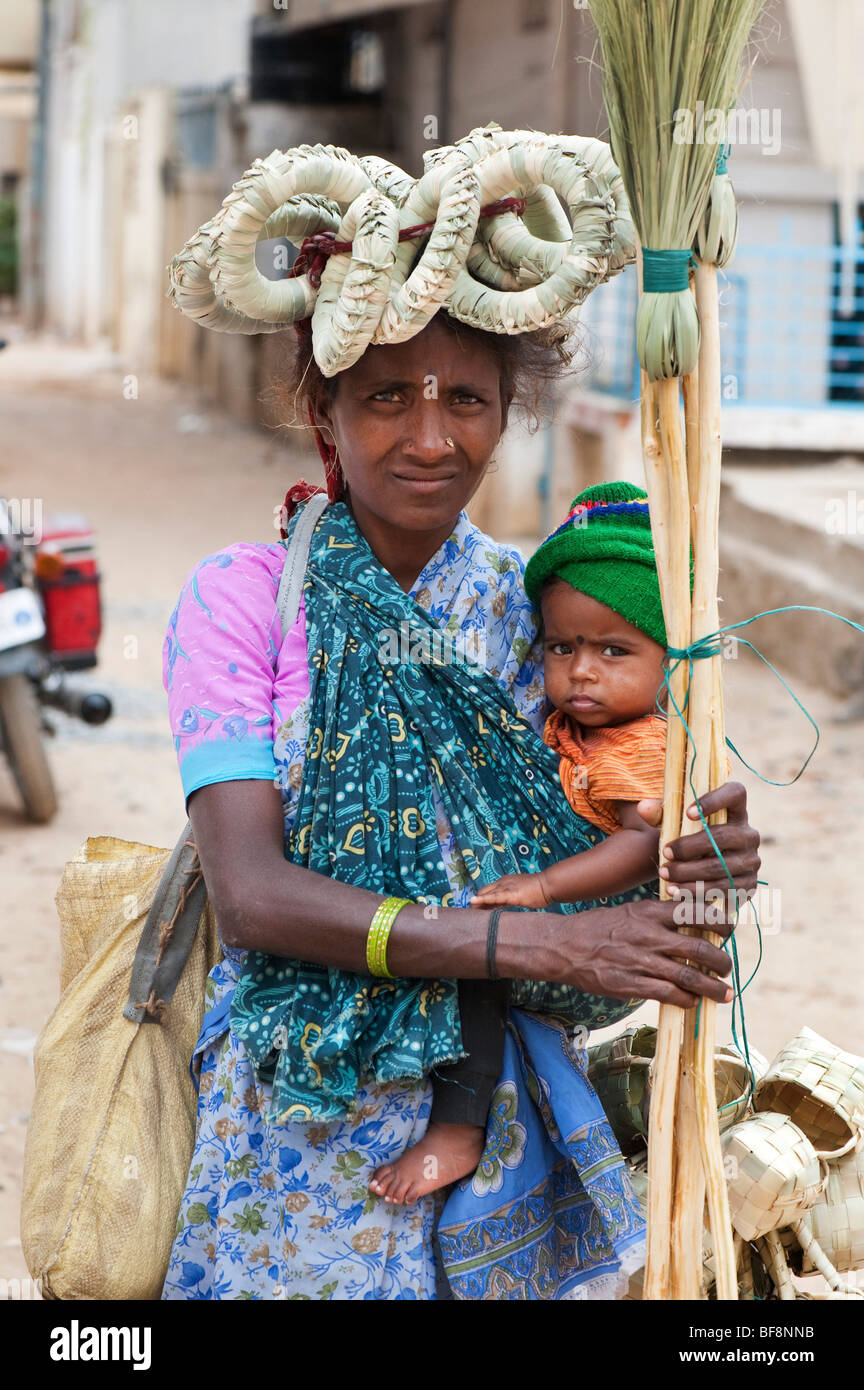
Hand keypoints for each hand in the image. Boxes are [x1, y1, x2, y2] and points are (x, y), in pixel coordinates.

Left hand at [471, 873, 549, 909]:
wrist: (549, 885)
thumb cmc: (539, 891)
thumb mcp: (521, 893)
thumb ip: (511, 898)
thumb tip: (502, 906)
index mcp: (506, 881)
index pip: (489, 891)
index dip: (481, 900)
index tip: (477, 910)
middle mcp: (503, 882)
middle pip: (484, 891)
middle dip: (476, 903)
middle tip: (470, 914)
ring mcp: (506, 887)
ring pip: (486, 894)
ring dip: (477, 903)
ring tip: (468, 912)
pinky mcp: (511, 894)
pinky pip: (494, 897)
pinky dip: (483, 900)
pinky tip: (474, 901)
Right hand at [531, 897, 734, 1009]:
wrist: (563, 945)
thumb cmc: (599, 927)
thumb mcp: (630, 911)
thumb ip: (659, 916)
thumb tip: (692, 920)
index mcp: (650, 912)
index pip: (697, 913)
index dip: (720, 923)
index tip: (729, 930)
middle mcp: (649, 935)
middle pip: (700, 948)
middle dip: (722, 961)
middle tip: (727, 968)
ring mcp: (640, 961)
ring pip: (690, 977)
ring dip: (713, 988)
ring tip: (725, 993)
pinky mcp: (631, 984)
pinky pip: (669, 994)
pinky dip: (687, 1000)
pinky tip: (692, 1001)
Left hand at [636, 781, 759, 898]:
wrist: (705, 875)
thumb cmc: (689, 841)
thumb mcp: (675, 825)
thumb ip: (659, 814)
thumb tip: (642, 807)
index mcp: (736, 811)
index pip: (735, 793)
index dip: (715, 800)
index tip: (687, 813)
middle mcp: (749, 834)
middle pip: (723, 836)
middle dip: (690, 846)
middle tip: (666, 852)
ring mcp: (751, 861)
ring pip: (720, 866)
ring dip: (688, 872)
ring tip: (665, 874)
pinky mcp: (748, 885)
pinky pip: (722, 889)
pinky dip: (697, 891)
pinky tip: (676, 891)